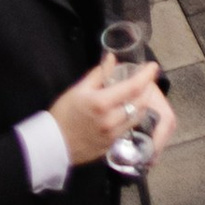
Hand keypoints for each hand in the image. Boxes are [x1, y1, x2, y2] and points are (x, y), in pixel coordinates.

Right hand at [48, 52, 168, 168]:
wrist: (51, 146)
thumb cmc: (63, 114)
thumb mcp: (78, 89)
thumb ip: (99, 73)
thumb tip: (112, 58)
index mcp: (103, 103)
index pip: (134, 87)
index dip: (147, 75)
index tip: (153, 66)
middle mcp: (111, 120)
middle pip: (141, 103)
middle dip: (148, 89)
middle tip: (147, 79)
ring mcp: (112, 135)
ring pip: (137, 117)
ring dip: (142, 104)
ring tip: (140, 94)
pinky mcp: (110, 146)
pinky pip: (128, 129)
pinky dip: (132, 117)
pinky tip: (128, 110)